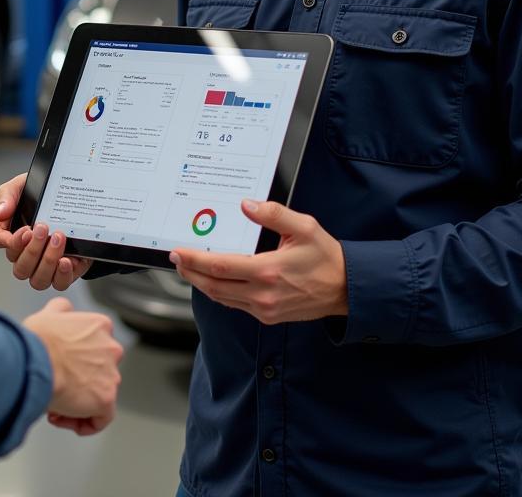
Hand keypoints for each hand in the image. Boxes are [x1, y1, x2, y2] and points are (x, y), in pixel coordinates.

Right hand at [0, 173, 91, 290]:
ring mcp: (41, 265)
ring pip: (37, 279)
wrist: (72, 196)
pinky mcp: (62, 271)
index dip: (4, 241)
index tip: (24, 231)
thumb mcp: (23, 184)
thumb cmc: (41, 192)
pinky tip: (67, 260)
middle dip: (32, 250)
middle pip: (19, 267)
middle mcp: (22, 253)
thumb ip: (7, 195)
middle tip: (44, 229)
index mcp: (7, 231)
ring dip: (47, 261)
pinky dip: (62, 275)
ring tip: (59, 239)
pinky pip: (59, 284)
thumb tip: (1, 212)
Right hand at [23, 296, 122, 434]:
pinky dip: (84, 423)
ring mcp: (111, 374)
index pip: (95, 347)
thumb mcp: (49, 313)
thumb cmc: (37, 341)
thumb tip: (64, 310)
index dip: (75, 360)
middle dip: (77, 382)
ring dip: (77, 402)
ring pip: (98, 395)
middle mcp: (111, 348)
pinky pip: (101, 419)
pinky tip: (62, 417)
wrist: (34, 362)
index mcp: (100, 326)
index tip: (60, 367)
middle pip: (97, 372)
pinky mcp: (106, 399)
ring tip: (53, 403)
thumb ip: (62, 310)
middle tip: (55, 386)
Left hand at [170, 199, 347, 324]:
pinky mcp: (267, 316)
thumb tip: (247, 205)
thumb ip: (273, 214)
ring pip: (221, 298)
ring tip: (188, 269)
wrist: (345, 289)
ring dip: (201, 284)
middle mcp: (262, 294)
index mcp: (268, 271)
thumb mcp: (304, 227)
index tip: (178, 252)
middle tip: (176, 260)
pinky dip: (219, 293)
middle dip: (190, 273)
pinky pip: (235, 305)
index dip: (194, 260)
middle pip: (213, 286)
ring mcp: (264, 309)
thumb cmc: (326, 257)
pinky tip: (213, 281)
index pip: (220, 266)